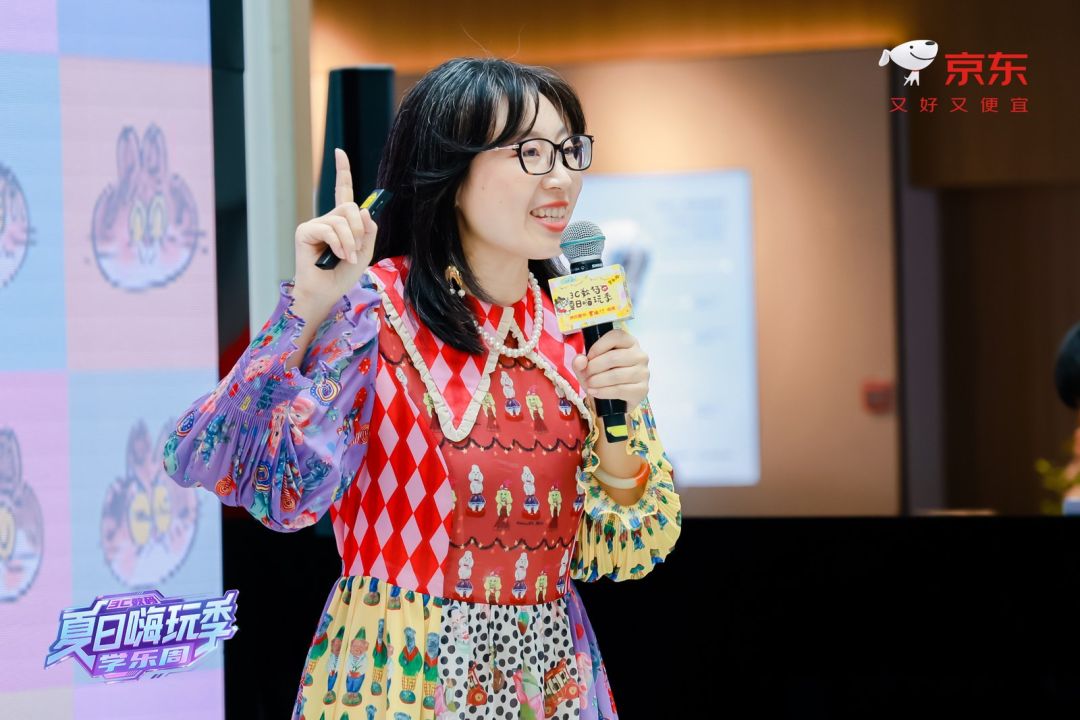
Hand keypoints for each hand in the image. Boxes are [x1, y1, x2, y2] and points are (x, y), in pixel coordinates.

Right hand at [293, 148, 377, 302]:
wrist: (327, 292)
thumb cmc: (344, 274)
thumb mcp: (365, 251)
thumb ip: (368, 231)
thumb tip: (364, 210)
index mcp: (341, 222)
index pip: (342, 191)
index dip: (342, 171)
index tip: (339, 152)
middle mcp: (327, 219)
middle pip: (350, 207)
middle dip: (359, 229)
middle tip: (356, 249)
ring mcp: (315, 224)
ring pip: (341, 219)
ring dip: (350, 241)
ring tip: (348, 257)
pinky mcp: (305, 231)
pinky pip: (329, 228)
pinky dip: (339, 244)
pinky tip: (338, 256)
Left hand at [571, 328, 649, 413]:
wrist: (614, 401)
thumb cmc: (603, 377)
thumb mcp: (588, 367)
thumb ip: (580, 361)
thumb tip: (580, 360)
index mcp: (629, 343)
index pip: (616, 337)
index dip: (598, 346)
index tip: (588, 357)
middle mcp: (640, 355)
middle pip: (614, 357)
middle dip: (594, 367)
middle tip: (586, 374)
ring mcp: (643, 373)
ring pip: (616, 375)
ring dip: (598, 381)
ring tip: (589, 384)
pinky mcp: (642, 389)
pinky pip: (620, 389)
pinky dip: (603, 392)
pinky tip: (594, 392)